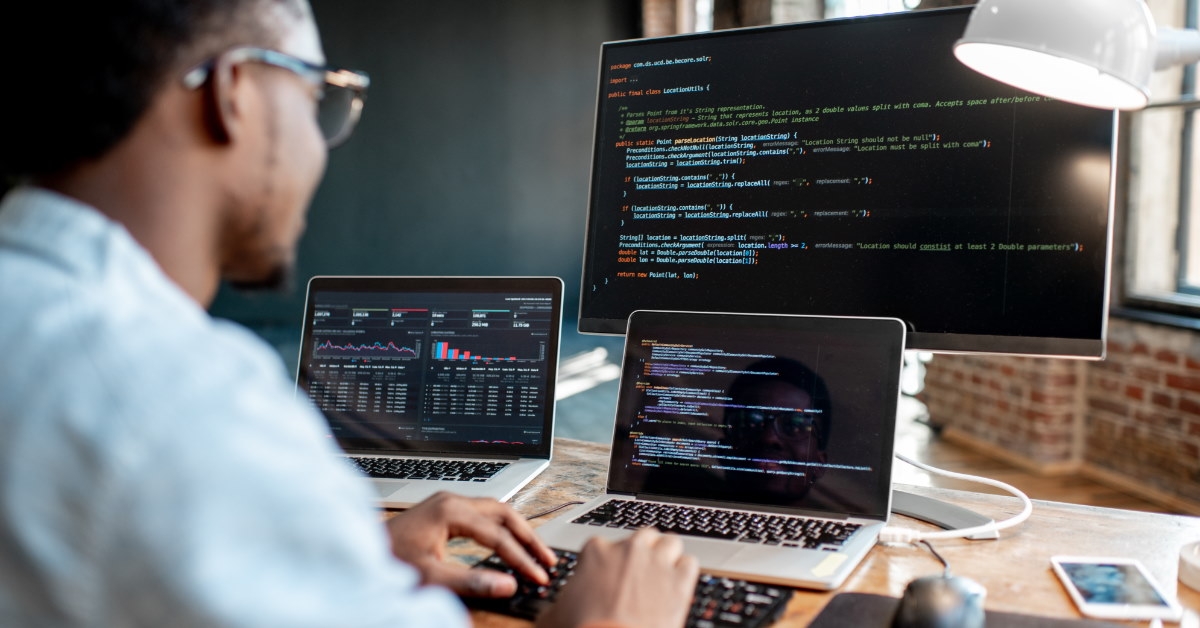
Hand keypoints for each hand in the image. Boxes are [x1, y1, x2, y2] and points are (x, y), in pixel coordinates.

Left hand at [386, 491, 556, 597]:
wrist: (358, 552)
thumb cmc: (388, 561)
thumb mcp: (430, 576)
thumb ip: (471, 582)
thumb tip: (507, 585)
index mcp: (450, 511)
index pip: (498, 535)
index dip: (521, 558)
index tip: (538, 576)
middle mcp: (451, 501)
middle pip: (504, 513)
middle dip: (528, 537)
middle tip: (547, 560)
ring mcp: (446, 503)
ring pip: (495, 511)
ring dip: (517, 530)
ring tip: (535, 552)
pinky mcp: (442, 511)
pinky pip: (482, 514)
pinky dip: (501, 528)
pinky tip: (507, 542)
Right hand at [536, 527, 698, 627]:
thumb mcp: (554, 616)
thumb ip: (556, 606)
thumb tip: (550, 614)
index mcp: (596, 551)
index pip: (604, 544)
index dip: (607, 562)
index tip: (609, 576)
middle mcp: (628, 549)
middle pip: (643, 536)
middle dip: (643, 551)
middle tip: (639, 572)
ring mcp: (656, 562)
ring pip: (670, 542)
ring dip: (667, 556)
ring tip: (663, 574)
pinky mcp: (680, 581)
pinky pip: (690, 564)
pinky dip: (685, 573)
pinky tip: (679, 586)